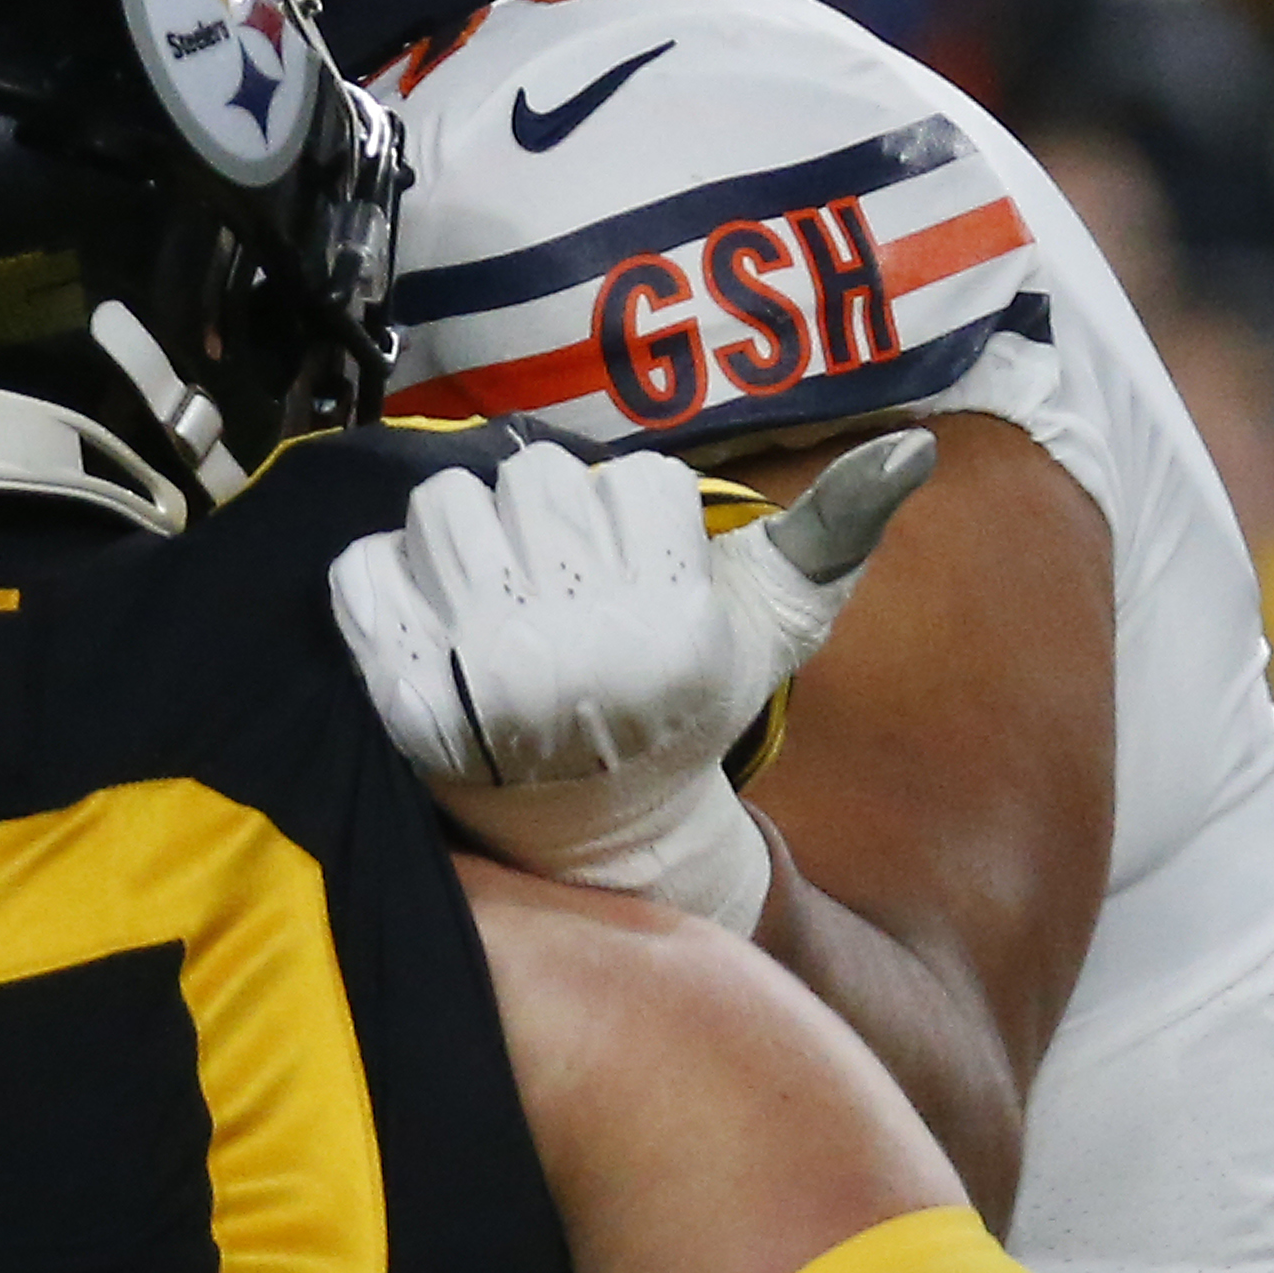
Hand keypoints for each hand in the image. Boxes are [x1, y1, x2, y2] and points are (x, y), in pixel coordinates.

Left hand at [332, 428, 939, 923]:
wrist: (596, 828)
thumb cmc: (685, 704)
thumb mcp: (777, 627)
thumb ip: (841, 530)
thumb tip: (914, 445)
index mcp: (671, 628)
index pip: (634, 479)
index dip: (636, 517)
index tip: (640, 575)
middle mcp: (575, 650)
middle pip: (533, 477)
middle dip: (548, 518)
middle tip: (561, 580)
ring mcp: (478, 674)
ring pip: (442, 505)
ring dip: (466, 538)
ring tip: (497, 592)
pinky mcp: (398, 696)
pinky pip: (359, 572)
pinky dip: (386, 583)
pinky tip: (436, 621)